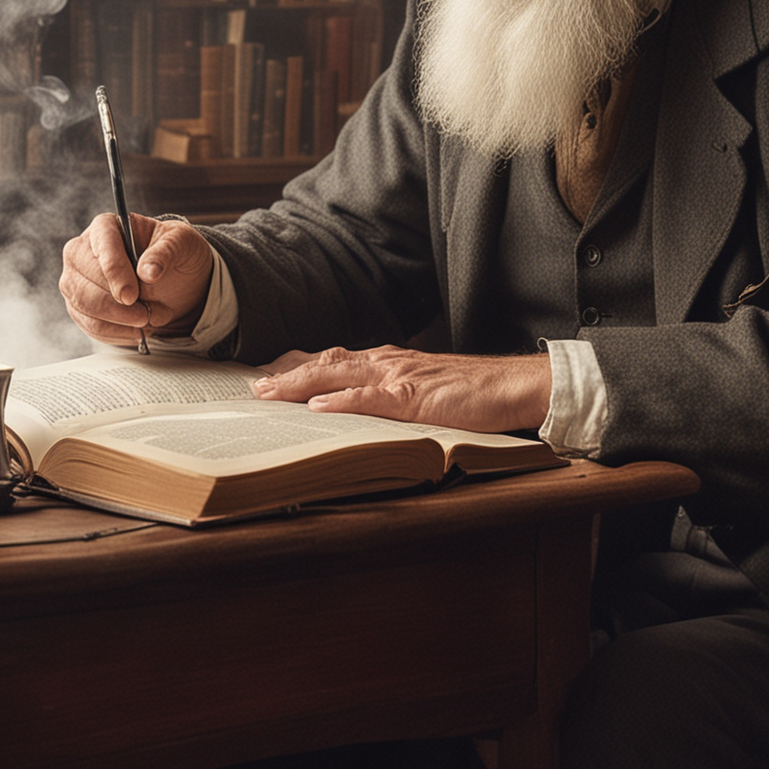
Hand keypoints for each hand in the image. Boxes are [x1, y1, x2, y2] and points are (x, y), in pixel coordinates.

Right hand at [58, 213, 213, 346]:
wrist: (176, 279)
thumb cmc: (175, 253)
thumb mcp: (182, 243)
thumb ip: (165, 251)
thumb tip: (148, 272)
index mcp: (106, 226)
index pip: (102, 246)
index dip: (115, 272)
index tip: (131, 296)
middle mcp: (81, 251)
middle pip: (84, 283)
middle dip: (119, 306)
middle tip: (152, 313)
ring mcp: (76, 281)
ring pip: (84, 308)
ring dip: (120, 321)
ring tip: (150, 319)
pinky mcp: (80, 307)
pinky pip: (90, 326)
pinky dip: (117, 332)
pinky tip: (138, 329)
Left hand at [253, 346, 551, 434]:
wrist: (514, 384)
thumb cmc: (474, 391)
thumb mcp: (423, 391)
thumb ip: (391, 396)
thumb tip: (356, 409)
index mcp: (390, 362)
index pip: (335, 360)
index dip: (299, 367)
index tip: (268, 375)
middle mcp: (389, 362)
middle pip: (327, 363)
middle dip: (287, 375)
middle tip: (254, 388)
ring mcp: (401, 377)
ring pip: (340, 375)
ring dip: (301, 383)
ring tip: (270, 394)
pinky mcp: (416, 396)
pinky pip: (373, 398)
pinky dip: (344, 401)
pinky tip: (321, 406)